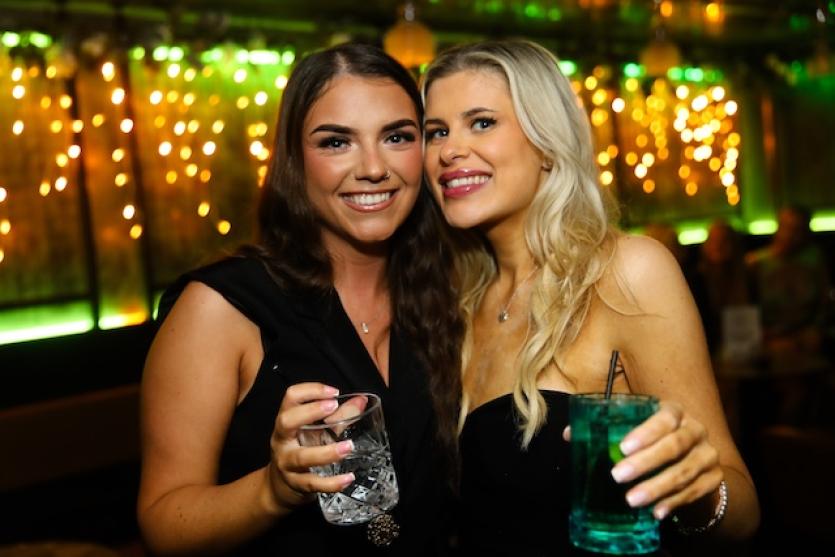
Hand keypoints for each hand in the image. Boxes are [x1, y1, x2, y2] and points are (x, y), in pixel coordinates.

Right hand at [266, 383, 355, 509]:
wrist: (279, 487)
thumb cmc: (301, 450)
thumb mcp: (315, 432)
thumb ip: (339, 417)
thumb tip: (361, 401)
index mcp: (287, 422)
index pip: (291, 398)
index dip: (310, 390)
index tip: (334, 392)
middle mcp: (283, 440)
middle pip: (287, 422)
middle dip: (310, 412)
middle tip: (333, 406)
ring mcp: (287, 464)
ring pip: (302, 457)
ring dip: (326, 452)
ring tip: (348, 447)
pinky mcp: (296, 484)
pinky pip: (313, 483)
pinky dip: (332, 483)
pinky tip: (348, 478)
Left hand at [609, 401, 722, 519]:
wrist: (689, 458)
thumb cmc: (652, 439)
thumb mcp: (634, 429)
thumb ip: (605, 429)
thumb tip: (568, 434)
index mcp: (674, 412)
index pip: (664, 418)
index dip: (645, 432)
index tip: (623, 448)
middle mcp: (695, 429)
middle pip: (674, 445)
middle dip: (645, 462)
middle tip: (617, 476)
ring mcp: (707, 454)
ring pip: (684, 472)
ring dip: (657, 487)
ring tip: (631, 500)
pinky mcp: (714, 477)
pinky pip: (695, 492)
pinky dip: (674, 502)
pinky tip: (656, 512)